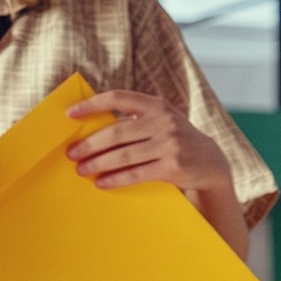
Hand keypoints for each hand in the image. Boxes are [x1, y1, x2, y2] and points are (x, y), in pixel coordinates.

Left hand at [66, 91, 231, 192]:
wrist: (210, 162)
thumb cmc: (174, 140)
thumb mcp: (161, 121)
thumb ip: (134, 119)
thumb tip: (91, 127)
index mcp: (156, 105)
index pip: (118, 97)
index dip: (92, 104)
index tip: (70, 114)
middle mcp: (163, 121)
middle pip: (116, 132)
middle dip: (90, 144)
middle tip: (72, 153)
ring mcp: (169, 144)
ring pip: (123, 155)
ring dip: (98, 163)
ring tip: (81, 169)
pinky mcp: (172, 166)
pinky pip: (136, 173)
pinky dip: (116, 179)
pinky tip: (101, 182)